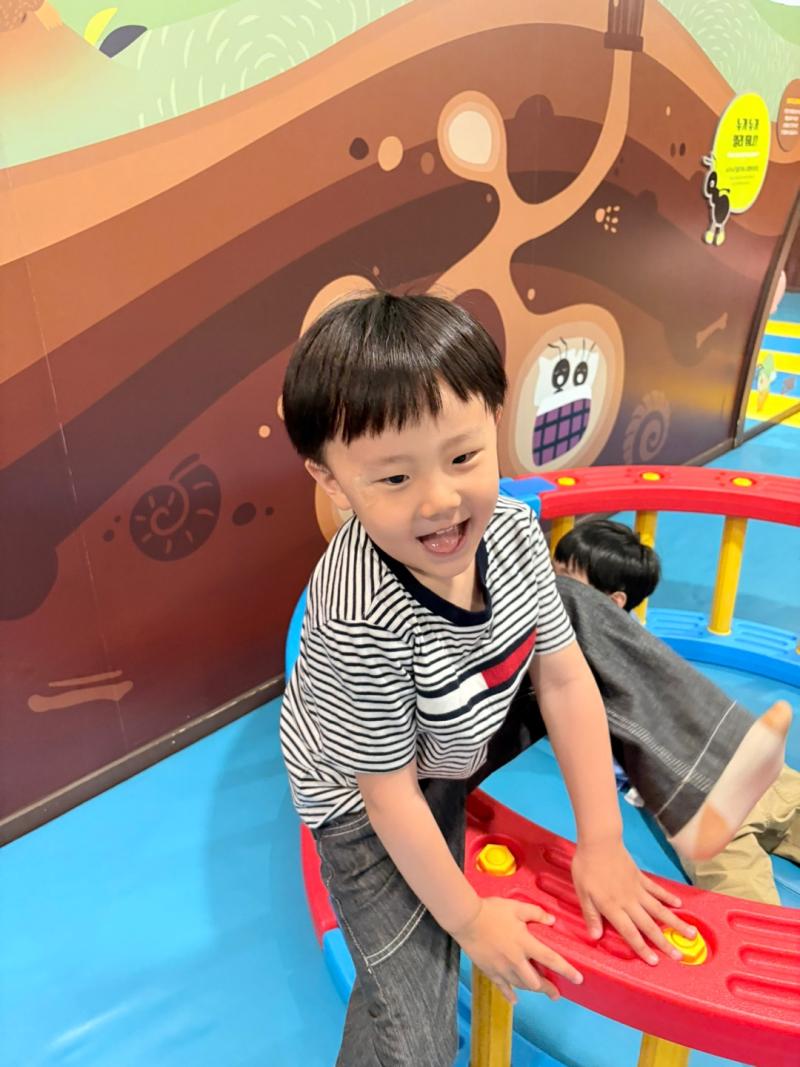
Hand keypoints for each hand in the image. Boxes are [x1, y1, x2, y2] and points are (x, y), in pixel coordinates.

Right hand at [451, 896, 583, 1004]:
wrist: (466, 919)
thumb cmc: (492, 910)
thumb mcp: (516, 907)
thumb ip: (536, 913)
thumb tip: (552, 920)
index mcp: (525, 943)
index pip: (551, 960)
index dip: (567, 971)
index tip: (578, 979)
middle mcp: (516, 960)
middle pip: (536, 981)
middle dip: (548, 989)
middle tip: (556, 994)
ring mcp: (502, 968)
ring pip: (521, 986)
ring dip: (532, 990)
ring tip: (539, 991)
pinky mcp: (490, 971)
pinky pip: (502, 987)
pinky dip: (509, 994)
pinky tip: (514, 1000)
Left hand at [571, 836, 696, 964]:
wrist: (600, 841)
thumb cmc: (586, 867)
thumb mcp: (582, 893)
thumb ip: (590, 915)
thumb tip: (595, 937)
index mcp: (613, 907)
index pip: (630, 933)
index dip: (642, 948)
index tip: (655, 962)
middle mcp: (629, 902)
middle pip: (649, 925)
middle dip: (665, 942)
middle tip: (680, 956)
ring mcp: (638, 889)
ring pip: (659, 910)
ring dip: (675, 922)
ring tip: (691, 933)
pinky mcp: (641, 877)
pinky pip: (657, 890)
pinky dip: (668, 897)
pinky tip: (679, 905)